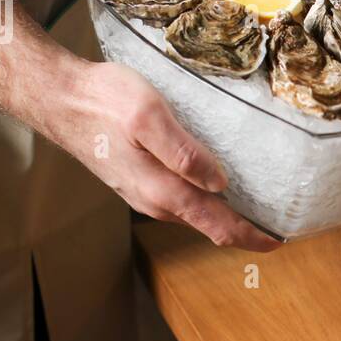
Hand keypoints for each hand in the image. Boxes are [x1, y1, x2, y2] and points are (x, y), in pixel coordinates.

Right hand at [57, 60, 279, 251]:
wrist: (59, 99)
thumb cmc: (103, 101)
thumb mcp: (149, 116)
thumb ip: (184, 152)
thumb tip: (219, 183)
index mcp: (164, 191)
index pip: (218, 226)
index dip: (252, 237)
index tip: (281, 241)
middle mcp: (156, 201)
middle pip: (211, 225)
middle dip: (245, 228)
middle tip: (280, 224)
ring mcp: (145, 193)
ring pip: (195, 213)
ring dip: (225, 215)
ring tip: (257, 207)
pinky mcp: (138, 181)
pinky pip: (181, 199)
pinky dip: (206, 200)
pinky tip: (217, 185)